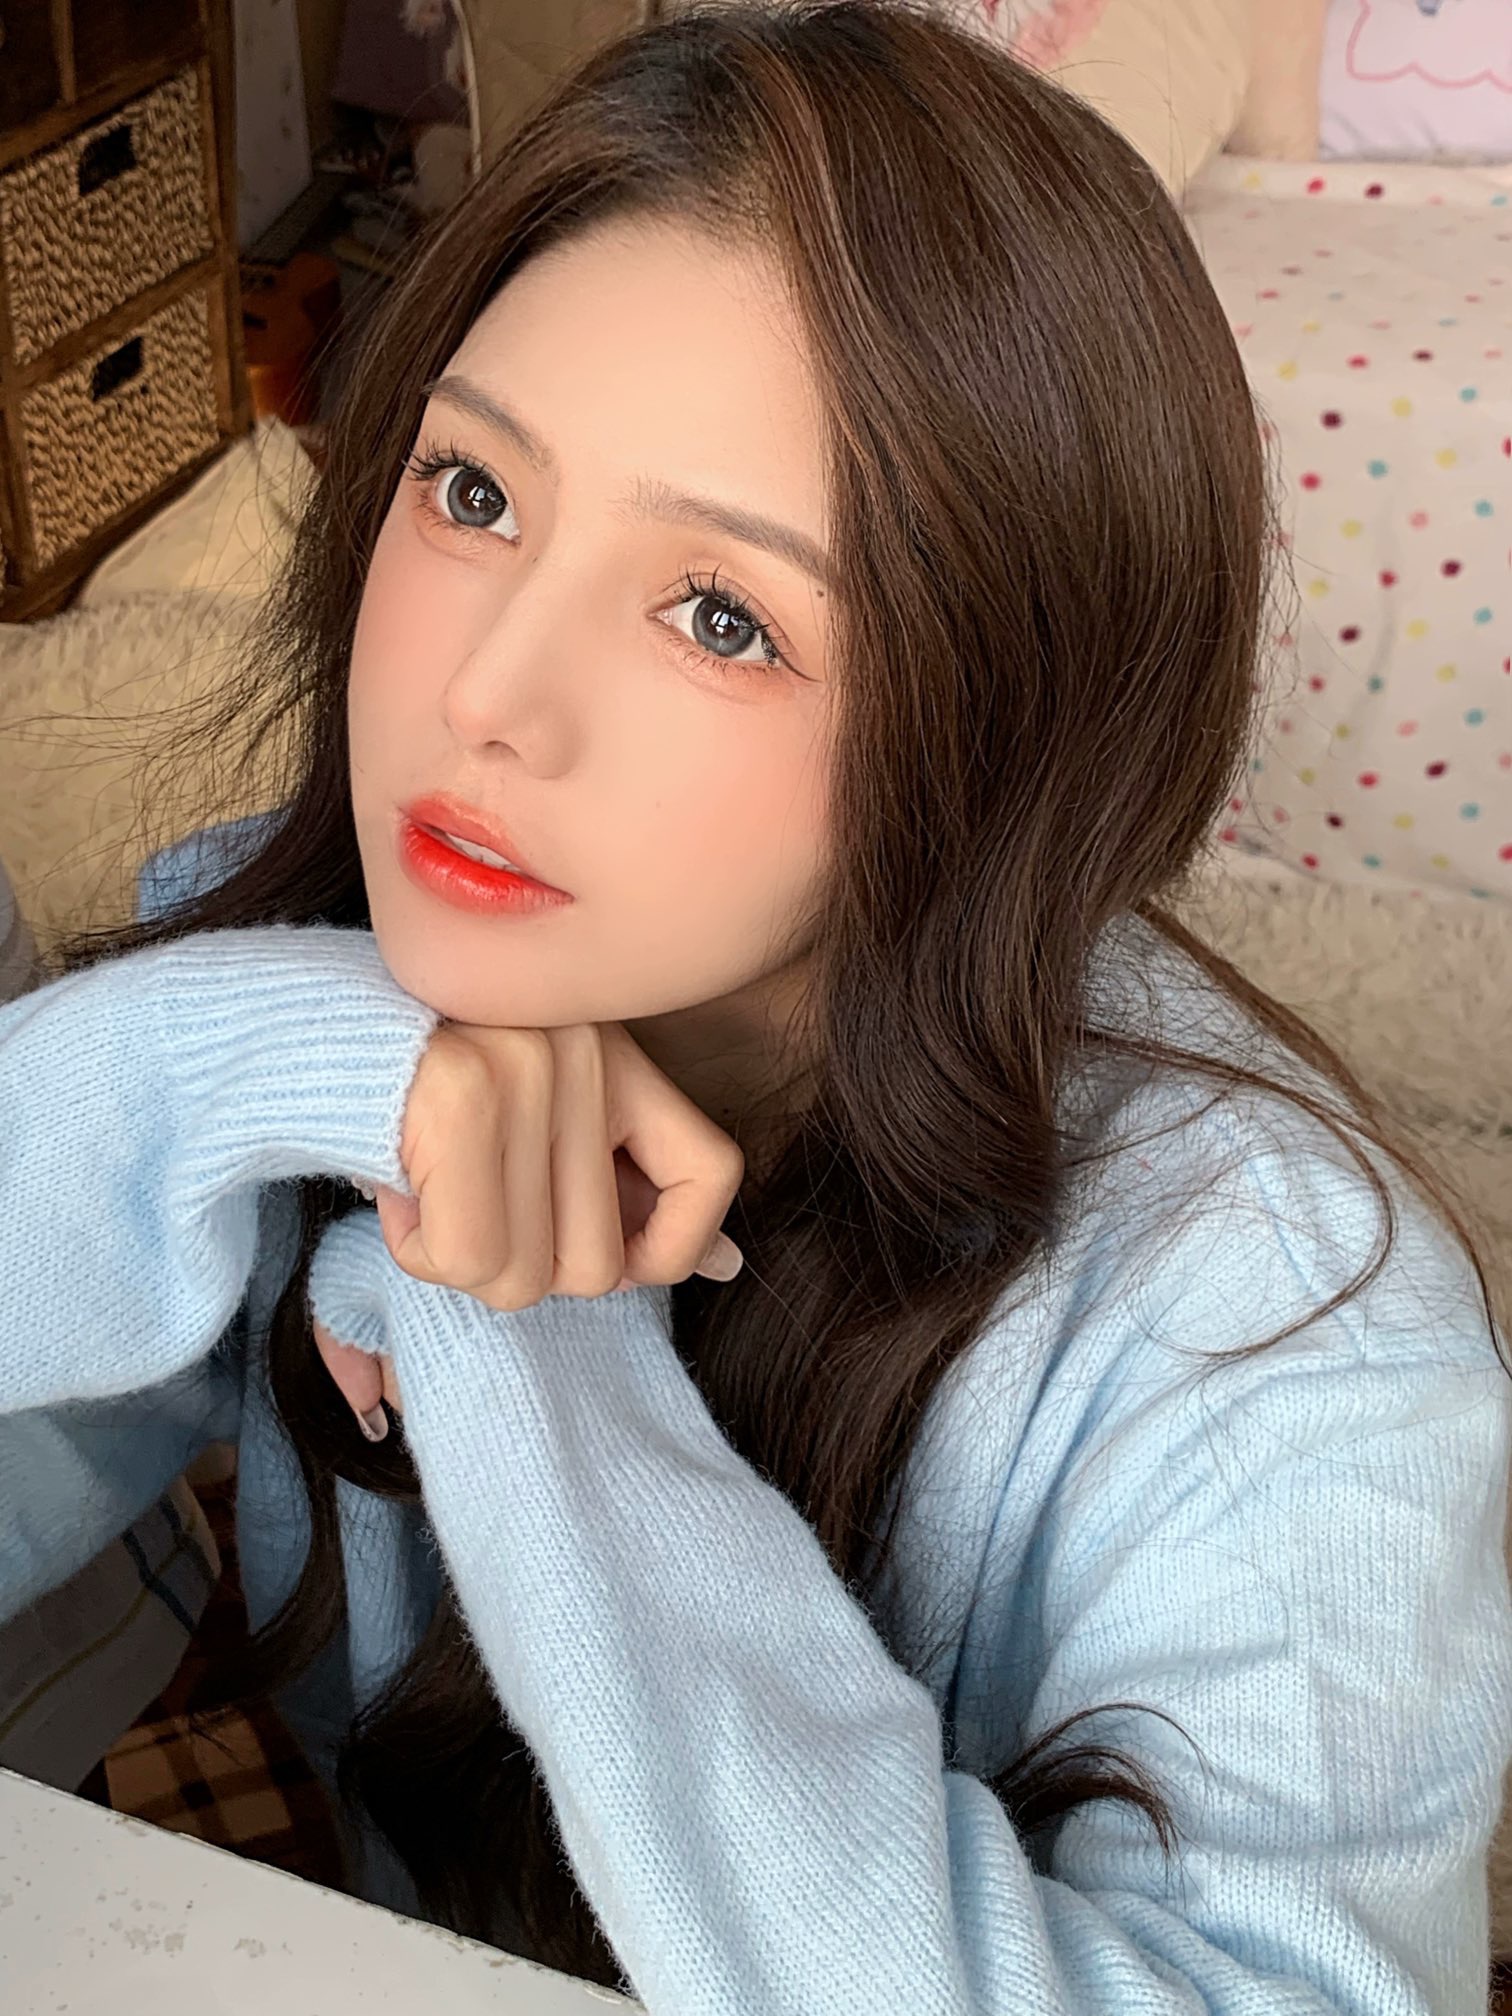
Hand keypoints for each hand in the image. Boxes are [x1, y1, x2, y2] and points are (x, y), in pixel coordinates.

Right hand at [318, 1019, 746, 1438]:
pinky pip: (469, 1259)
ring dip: (462, 1263)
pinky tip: (401, 1197)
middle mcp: (584, 1051)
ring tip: (431, 1192)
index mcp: (617, 1054)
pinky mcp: (461, 1100)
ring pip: (525, 1277)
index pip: (712, 1170)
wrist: (304, 1041)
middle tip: (473, 1211)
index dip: (677, 1246)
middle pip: (596, 1264)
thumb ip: (621, 1192)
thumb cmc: (422, 1105)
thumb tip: (725, 1265)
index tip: (625, 1264)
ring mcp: (527, 1072)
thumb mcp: (538, 1136)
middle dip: (522, 1267)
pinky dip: (420, 1254)